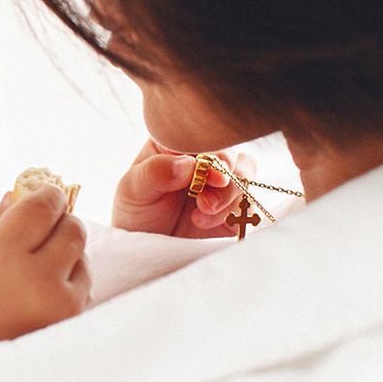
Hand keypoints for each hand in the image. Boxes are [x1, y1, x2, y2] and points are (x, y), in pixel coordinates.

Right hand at [0, 185, 89, 380]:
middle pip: (73, 228)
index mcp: (0, 256)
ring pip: (83, 257)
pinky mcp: (72, 326)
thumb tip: (15, 192)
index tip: (45, 194)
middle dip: (63, 221)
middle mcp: (36, 278)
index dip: (48, 194)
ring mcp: (60, 305)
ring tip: (40, 270)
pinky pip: (85, 288)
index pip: (43, 206)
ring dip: (68, 254)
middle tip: (47, 227)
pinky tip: (45, 296)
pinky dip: (71, 283)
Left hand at [111, 139, 254, 237]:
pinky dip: (234, 213)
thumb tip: (187, 163)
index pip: (202, 134)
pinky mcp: (233, 208)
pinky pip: (249, 203)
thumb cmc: (135, 210)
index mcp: (178, 144)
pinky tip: (207, 225)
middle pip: (231, 153)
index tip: (208, 171)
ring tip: (201, 216)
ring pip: (245, 175)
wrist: (144, 246)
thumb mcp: (133, 189)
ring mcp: (220, 183)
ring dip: (230, 196)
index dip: (211, 150)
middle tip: (207, 202)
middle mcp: (204, 159)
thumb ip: (156, 172)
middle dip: (225, 176)